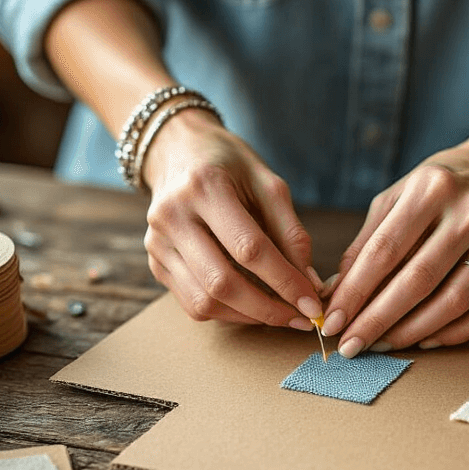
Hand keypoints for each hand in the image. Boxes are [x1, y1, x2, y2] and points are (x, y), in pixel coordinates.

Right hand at [142, 107, 323, 326]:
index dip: (285, 282)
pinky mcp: (155, 262)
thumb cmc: (229, 165)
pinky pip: (192, 304)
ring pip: (203, 302)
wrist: (177, 151)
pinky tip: (252, 306)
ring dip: (248, 316)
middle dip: (267, 309)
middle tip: (300, 319)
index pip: (249, 248)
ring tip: (279, 314)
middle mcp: (172, 216)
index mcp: (204, 187)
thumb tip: (309, 284)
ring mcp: (157, 243)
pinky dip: (228, 313)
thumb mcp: (268, 184)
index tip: (313, 304)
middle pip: (222, 282)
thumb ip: (291, 232)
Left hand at [321, 120, 468, 353]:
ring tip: (382, 345)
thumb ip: (367, 242)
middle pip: (418, 280)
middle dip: (378, 320)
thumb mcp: (399, 196)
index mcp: (432, 189)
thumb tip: (334, 293)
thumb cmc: (442, 187)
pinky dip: (454, 333)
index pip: (386, 250)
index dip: (355, 291)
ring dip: (412, 331)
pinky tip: (424, 339)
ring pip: (453, 302)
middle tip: (351, 345)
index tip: (332, 322)